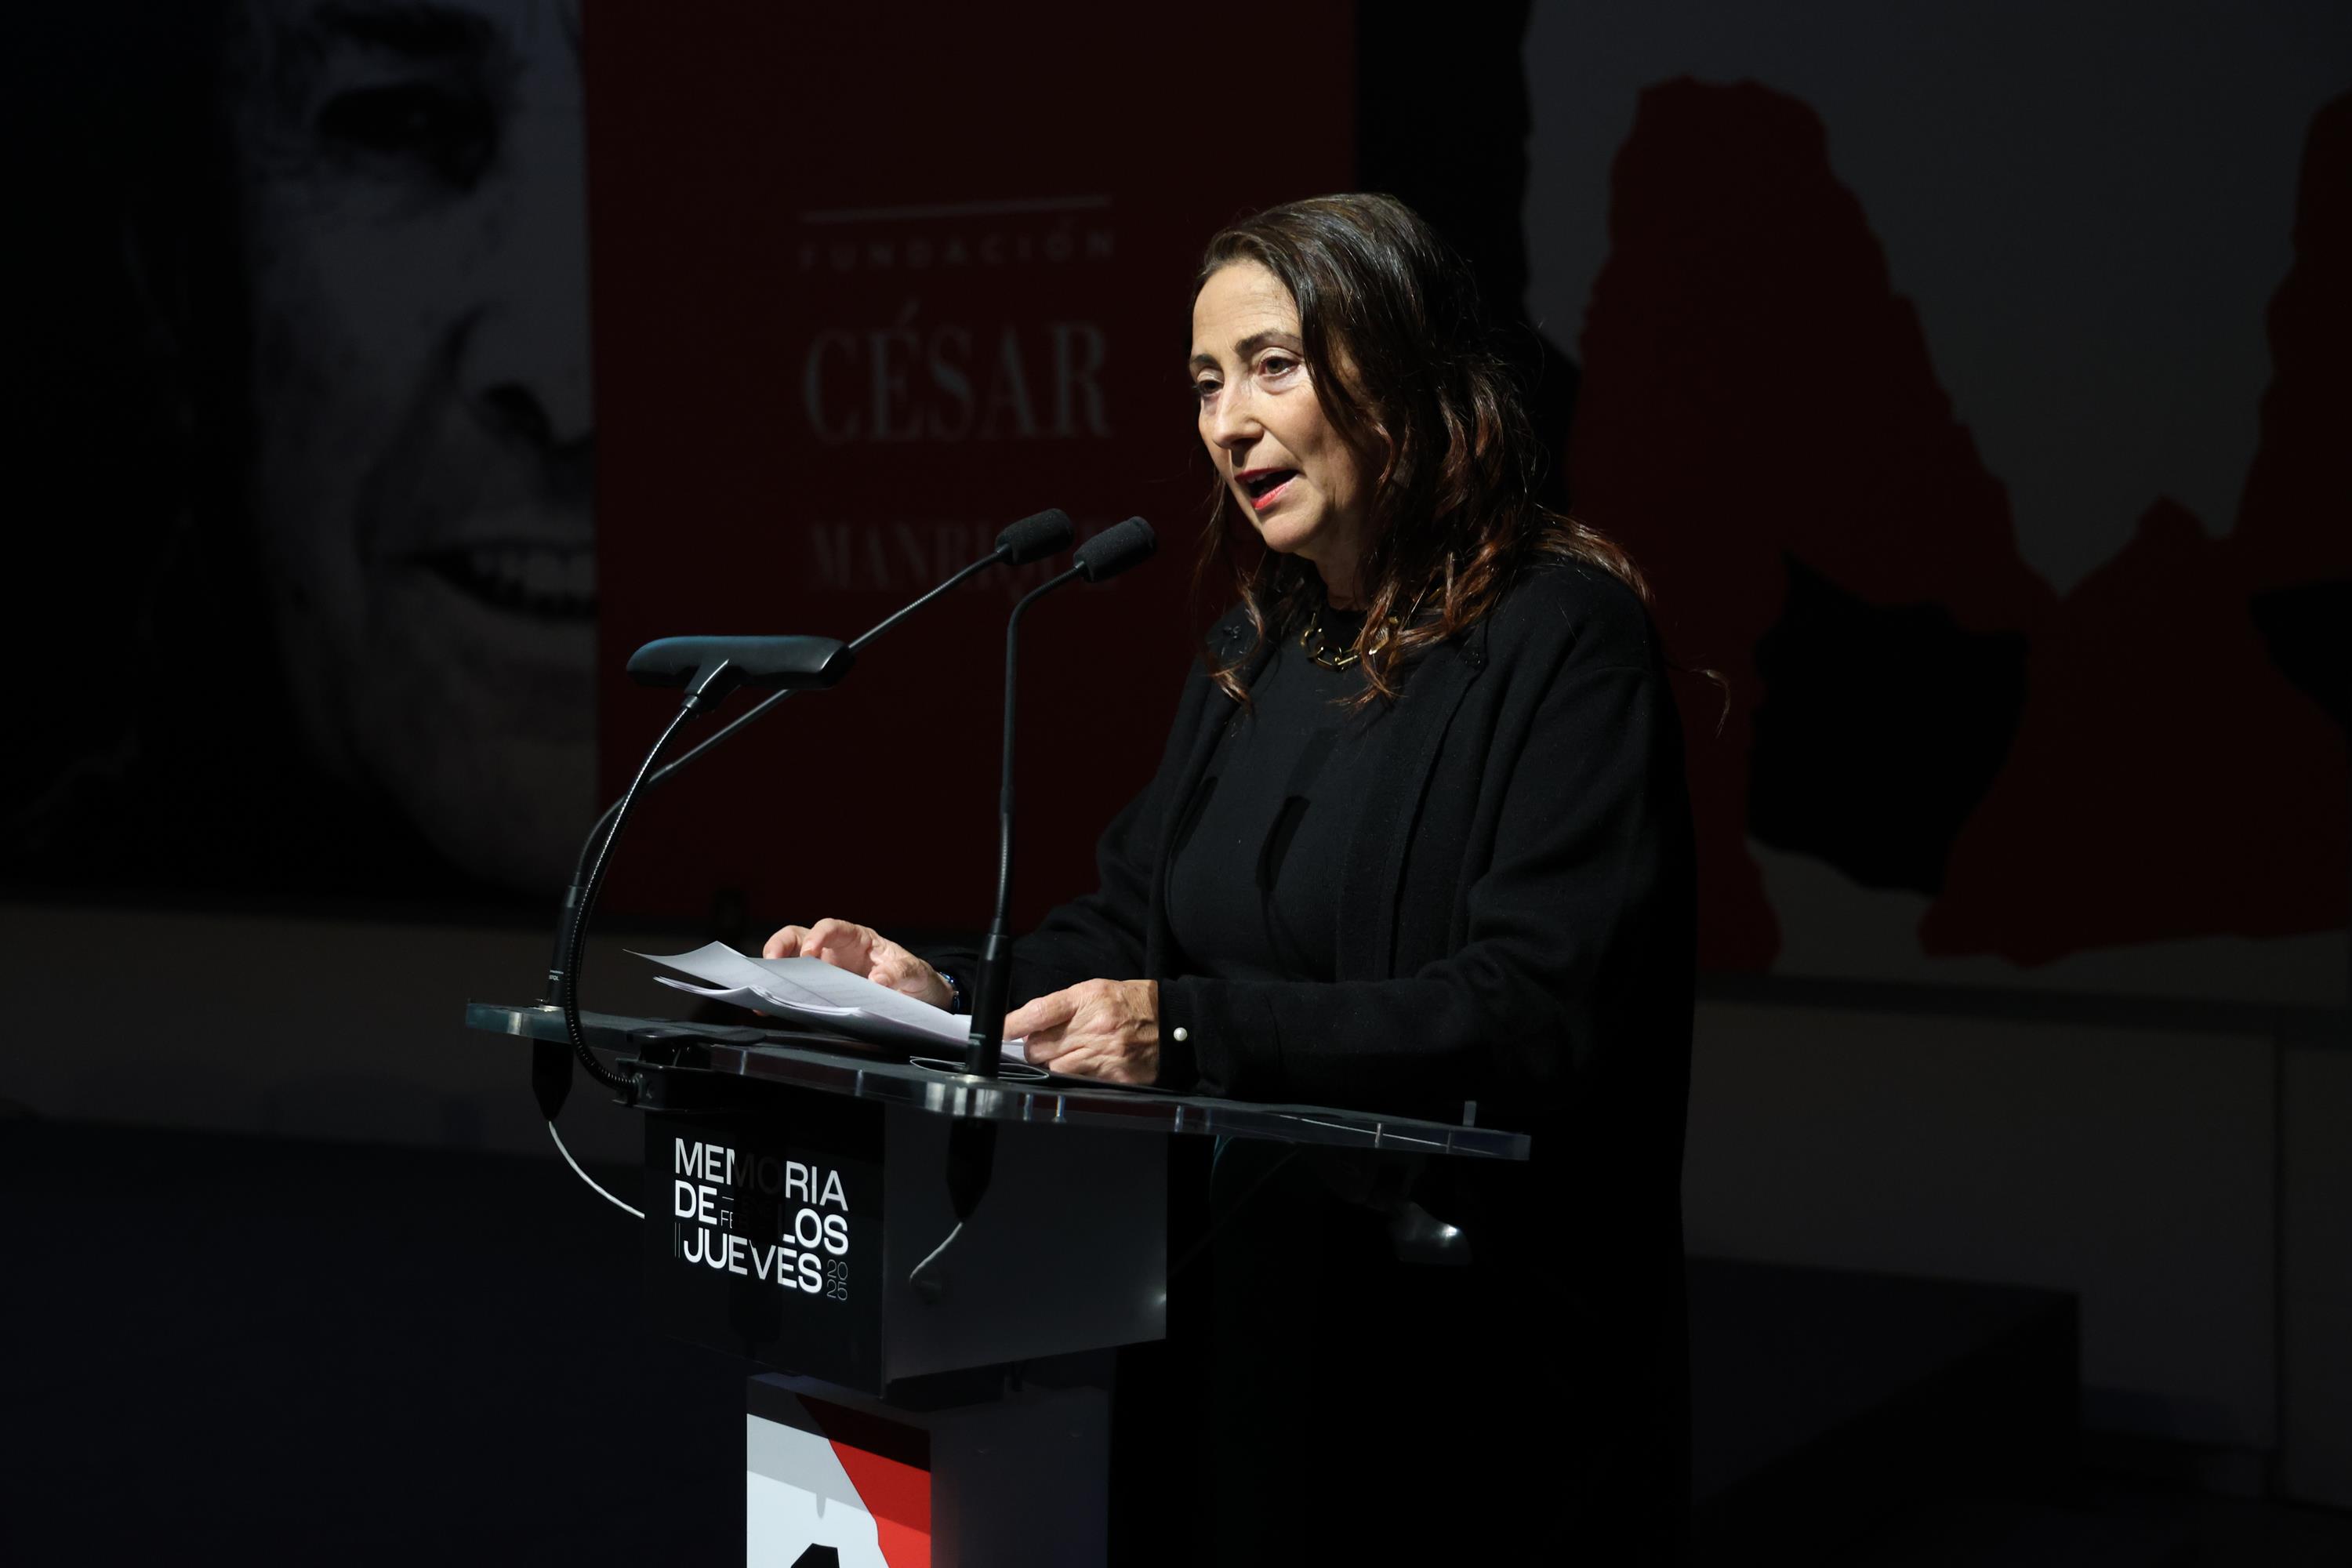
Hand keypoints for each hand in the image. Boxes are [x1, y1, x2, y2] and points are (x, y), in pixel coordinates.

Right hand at [762, 918, 952, 1009]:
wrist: (919, 998)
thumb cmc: (914, 977)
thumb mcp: (914, 973)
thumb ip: (899, 973)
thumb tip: (877, 980)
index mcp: (857, 938)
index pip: (830, 927)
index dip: (817, 936)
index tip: (811, 954)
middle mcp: (835, 951)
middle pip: (799, 938)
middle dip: (781, 947)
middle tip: (772, 965)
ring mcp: (825, 971)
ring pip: (790, 962)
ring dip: (775, 972)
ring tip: (766, 990)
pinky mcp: (822, 992)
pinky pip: (797, 990)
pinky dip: (781, 997)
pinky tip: (769, 1009)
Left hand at [1003, 980, 1159, 1084]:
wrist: (1175, 1022)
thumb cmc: (1134, 1002)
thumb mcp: (1098, 990)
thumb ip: (1064, 1006)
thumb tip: (1031, 1024)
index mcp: (1088, 998)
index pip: (1039, 1012)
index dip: (1012, 1024)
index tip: (999, 1032)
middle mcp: (1094, 1026)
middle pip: (1040, 1046)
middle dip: (1035, 1047)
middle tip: (1045, 1042)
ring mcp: (1105, 1054)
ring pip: (1055, 1068)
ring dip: (1054, 1063)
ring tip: (1069, 1053)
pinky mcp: (1115, 1076)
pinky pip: (1079, 1081)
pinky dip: (1076, 1075)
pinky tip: (1088, 1064)